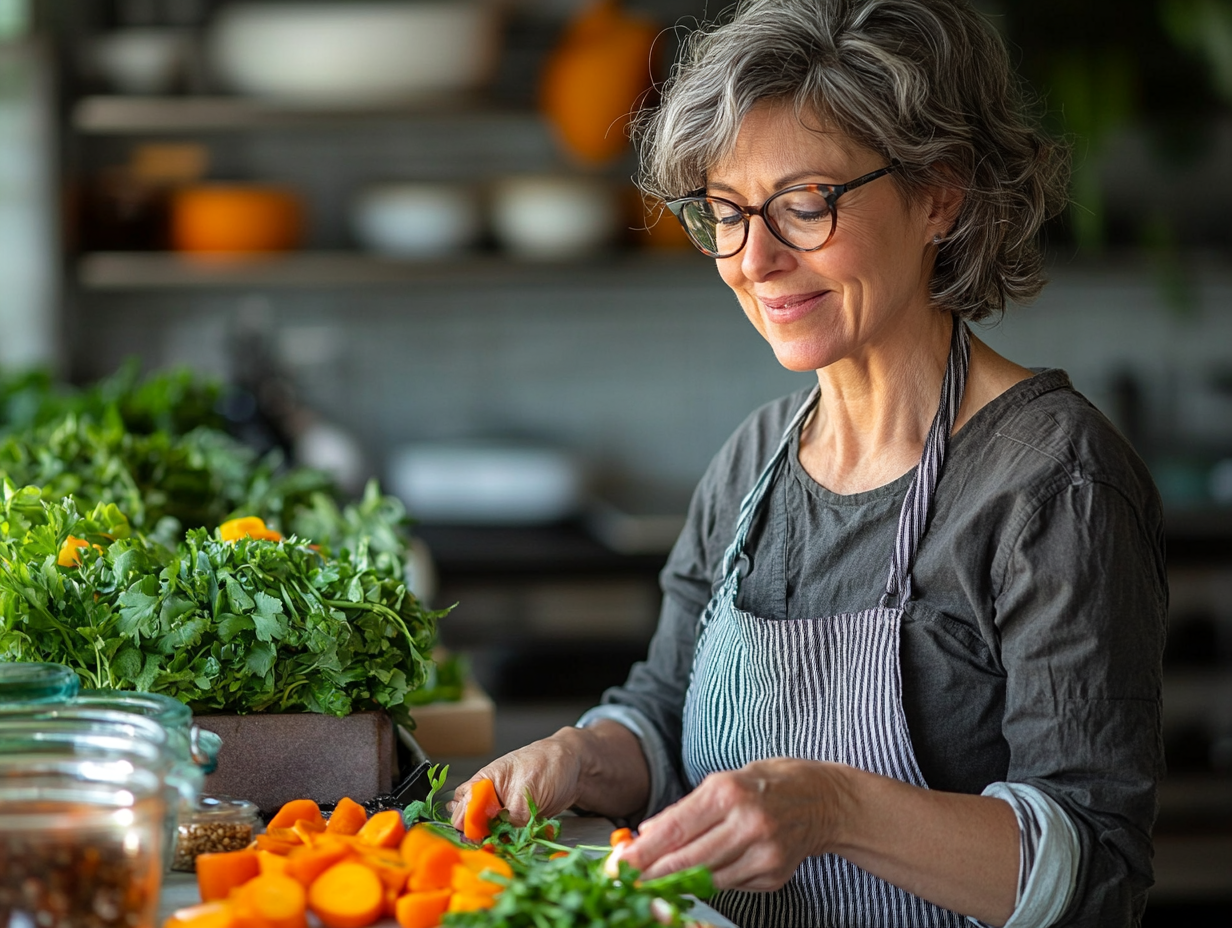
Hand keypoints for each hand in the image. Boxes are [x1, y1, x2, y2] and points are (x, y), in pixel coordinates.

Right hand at [449, 727, 587, 829]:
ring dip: (497, 841)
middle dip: (480, 838)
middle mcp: (488, 797)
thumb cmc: (549, 765)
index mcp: (482, 782)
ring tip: (510, 840)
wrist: (575, 767)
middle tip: (495, 842)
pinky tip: (522, 839)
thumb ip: (509, 817)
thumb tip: (497, 838)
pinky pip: (506, 836)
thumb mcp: (527, 791)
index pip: (462, 809)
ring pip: (488, 833)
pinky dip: (512, 841)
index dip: (469, 827)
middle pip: (470, 825)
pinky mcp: (515, 820)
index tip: (482, 838)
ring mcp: (501, 809)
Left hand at [620, 758, 841, 890]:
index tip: (621, 863)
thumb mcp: (724, 781)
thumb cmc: (770, 783)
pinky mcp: (773, 874)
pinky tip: (704, 871)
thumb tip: (648, 833)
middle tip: (628, 879)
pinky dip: (712, 879)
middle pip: (688, 859)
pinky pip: (730, 884)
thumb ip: (686, 809)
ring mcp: (763, 852)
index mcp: (729, 792)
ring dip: (678, 880)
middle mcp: (747, 823)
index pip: (676, 828)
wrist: (824, 799)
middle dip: (653, 872)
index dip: (645, 850)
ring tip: (656, 878)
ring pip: (707, 877)